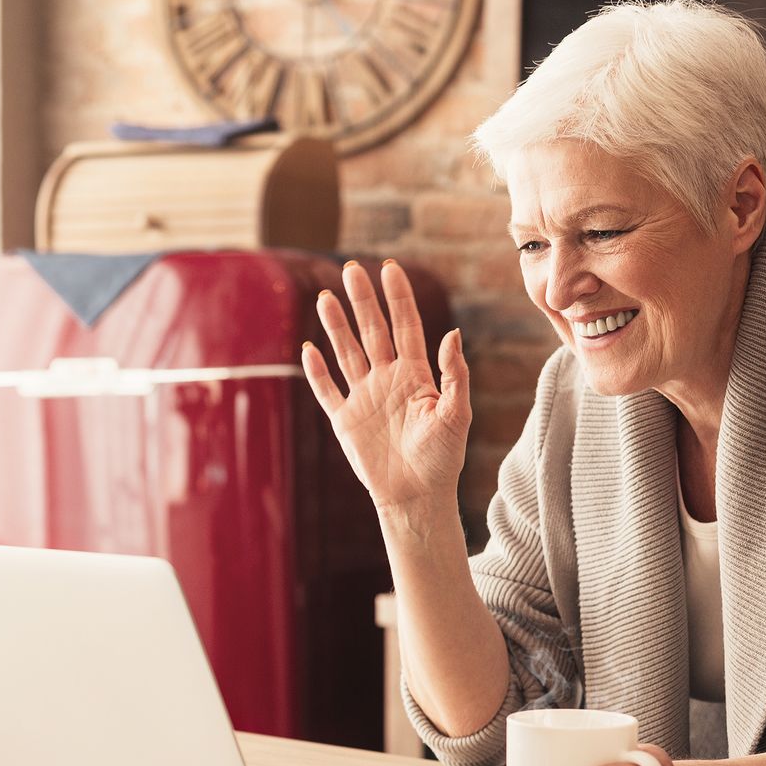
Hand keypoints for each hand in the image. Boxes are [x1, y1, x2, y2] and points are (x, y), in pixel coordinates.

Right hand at [301, 260, 469, 513]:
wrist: (417, 497)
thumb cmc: (443, 459)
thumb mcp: (457, 415)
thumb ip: (455, 375)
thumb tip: (452, 334)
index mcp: (415, 375)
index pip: (405, 326)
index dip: (398, 298)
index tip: (390, 269)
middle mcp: (387, 380)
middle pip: (372, 331)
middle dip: (362, 300)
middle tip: (351, 269)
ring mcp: (364, 398)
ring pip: (346, 353)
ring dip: (336, 326)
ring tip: (326, 297)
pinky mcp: (345, 421)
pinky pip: (327, 391)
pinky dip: (316, 372)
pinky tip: (308, 350)